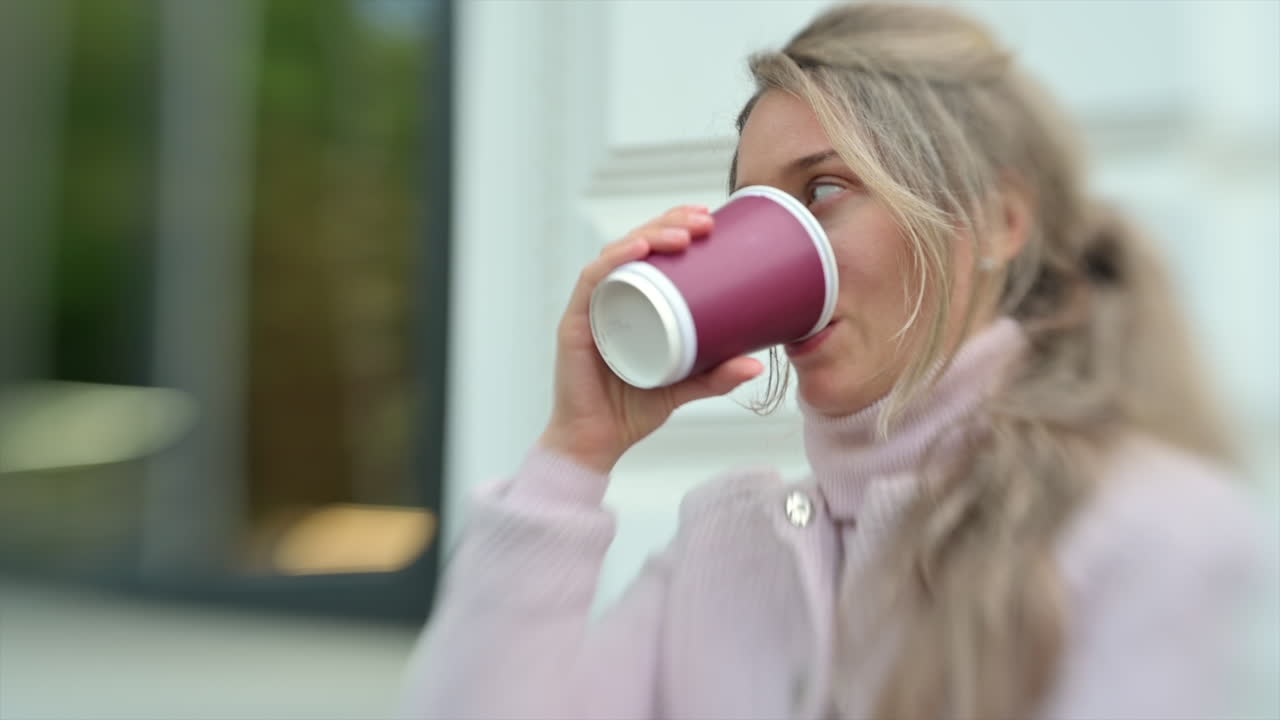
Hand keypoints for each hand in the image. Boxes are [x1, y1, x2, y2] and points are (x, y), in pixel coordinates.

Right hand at [538, 205, 763, 472]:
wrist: (597, 443)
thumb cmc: (633, 409)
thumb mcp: (685, 386)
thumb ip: (717, 376)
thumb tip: (757, 365)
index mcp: (632, 301)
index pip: (651, 252)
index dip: (676, 227)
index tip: (710, 220)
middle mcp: (609, 297)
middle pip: (635, 243)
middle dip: (670, 223)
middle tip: (705, 221)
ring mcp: (590, 308)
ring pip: (616, 255)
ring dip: (649, 235)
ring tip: (682, 234)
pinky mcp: (575, 324)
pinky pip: (591, 282)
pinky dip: (614, 261)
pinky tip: (638, 249)